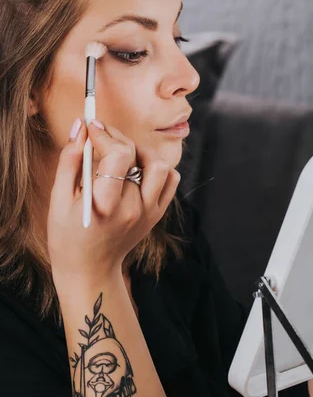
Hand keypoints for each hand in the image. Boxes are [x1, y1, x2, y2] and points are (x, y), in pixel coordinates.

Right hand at [47, 118, 180, 283]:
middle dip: (116, 137)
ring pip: (159, 165)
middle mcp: (134, 208)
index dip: (104, 134)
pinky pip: (170, 180)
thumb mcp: (59, 199)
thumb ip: (69, 160)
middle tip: (100, 135)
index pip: (118, 155)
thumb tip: (80, 126)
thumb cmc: (68, 235)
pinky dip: (157, 168)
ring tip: (120, 153)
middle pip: (136, 155)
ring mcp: (150, 211)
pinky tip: (136, 168)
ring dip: (140, 152)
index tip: (91, 127)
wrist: (90, 269)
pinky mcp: (157, 213)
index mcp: (106, 205)